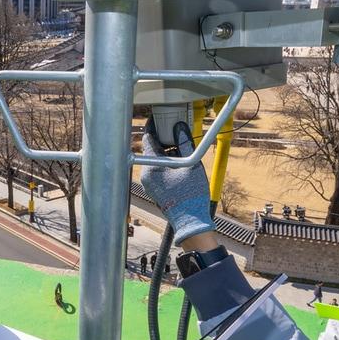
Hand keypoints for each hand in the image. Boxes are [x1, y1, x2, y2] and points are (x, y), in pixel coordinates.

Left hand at [139, 118, 212, 242]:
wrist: (191, 221)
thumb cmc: (192, 195)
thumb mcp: (191, 165)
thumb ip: (185, 144)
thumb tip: (180, 128)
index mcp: (151, 167)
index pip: (147, 139)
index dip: (154, 126)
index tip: (159, 118)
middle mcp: (146, 175)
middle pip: (150, 149)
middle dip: (162, 139)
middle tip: (174, 129)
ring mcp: (149, 183)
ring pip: (154, 160)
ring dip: (166, 152)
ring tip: (180, 146)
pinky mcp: (154, 189)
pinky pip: (157, 170)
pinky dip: (166, 163)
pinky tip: (179, 162)